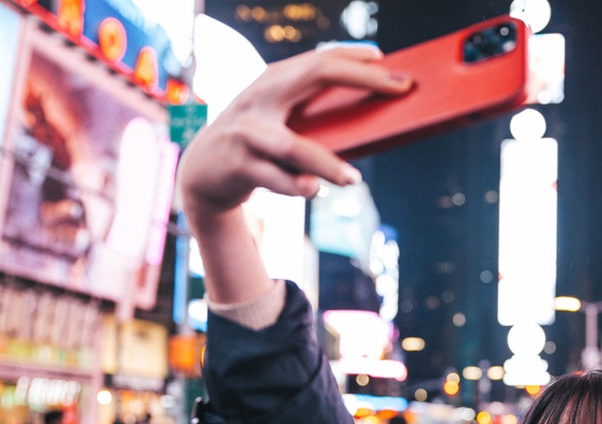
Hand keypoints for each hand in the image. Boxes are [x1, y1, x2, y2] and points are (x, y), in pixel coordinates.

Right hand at [178, 46, 412, 218]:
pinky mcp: (238, 166)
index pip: (320, 59)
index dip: (355, 56)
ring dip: (329, 165)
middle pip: (316, 75)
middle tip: (400, 88)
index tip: (387, 58)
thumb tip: (367, 115)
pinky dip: (300, 188)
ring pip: (296, 147)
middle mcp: (259, 97)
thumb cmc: (256, 144)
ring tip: (354, 179)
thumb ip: (311, 113)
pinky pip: (279, 180)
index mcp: (272, 80)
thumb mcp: (277, 120)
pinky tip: (311, 189)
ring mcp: (247, 132)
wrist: (202, 174)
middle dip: (364, 79)